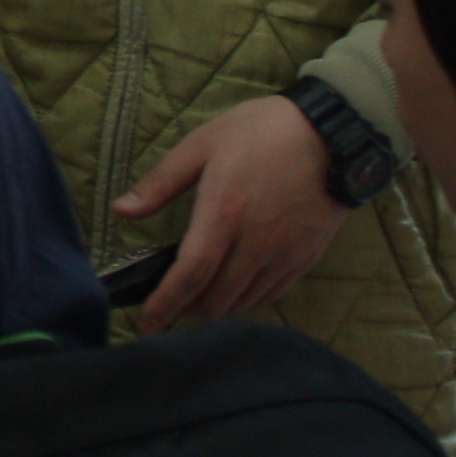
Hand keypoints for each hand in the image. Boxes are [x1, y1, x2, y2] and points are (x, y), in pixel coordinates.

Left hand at [109, 95, 353, 334]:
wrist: (333, 132)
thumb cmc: (263, 131)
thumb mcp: (202, 144)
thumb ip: (160, 182)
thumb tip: (122, 210)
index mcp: (224, 213)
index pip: (190, 275)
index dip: (165, 305)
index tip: (146, 325)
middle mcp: (255, 242)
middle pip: (216, 299)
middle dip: (187, 310)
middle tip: (170, 304)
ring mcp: (284, 253)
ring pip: (243, 302)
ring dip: (216, 307)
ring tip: (199, 298)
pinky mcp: (306, 257)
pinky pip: (271, 294)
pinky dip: (247, 301)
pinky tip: (235, 290)